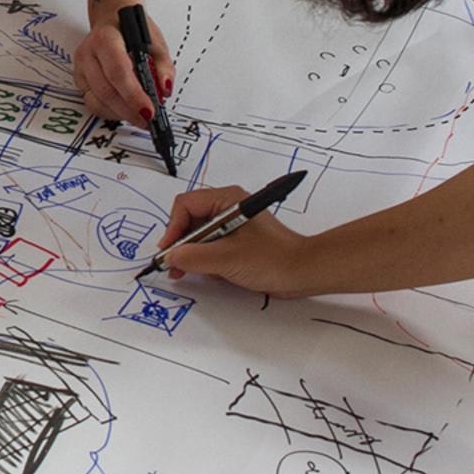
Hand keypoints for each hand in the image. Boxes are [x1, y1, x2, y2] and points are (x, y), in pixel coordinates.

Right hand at [74, 10, 172, 123]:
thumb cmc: (132, 29)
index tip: (150, 110)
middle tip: (148, 120)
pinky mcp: (80, 80)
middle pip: (106, 90)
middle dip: (129, 110)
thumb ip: (163, 66)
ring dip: (121, 114)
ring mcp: (81, 68)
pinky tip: (125, 111)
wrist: (112, 19)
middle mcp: (88, 53)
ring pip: (97, 101)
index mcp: (106, 38)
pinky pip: (93, 104)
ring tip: (140, 117)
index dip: (134, 95)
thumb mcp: (154, 42)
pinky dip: (111, 112)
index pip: (118, 71)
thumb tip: (164, 90)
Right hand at [152, 185, 312, 294]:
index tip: (169, 251)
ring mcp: (234, 224)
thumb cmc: (273, 259)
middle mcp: (228, 207)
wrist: (304, 272)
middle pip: (190, 219)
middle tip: (175, 265)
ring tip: (194, 271)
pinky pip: (212, 246)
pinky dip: (207, 259)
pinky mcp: (238, 240)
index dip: (173, 228)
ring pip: (200, 235)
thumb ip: (193, 257)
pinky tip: (214, 273)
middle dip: (182, 243)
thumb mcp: (226, 258)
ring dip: (194, 254)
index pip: (185, 205)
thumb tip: (170, 256)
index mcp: (227, 200)